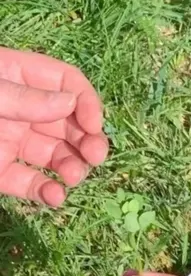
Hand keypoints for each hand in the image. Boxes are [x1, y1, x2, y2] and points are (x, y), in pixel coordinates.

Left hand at [0, 48, 108, 206]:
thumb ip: (23, 97)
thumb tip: (70, 103)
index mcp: (17, 78)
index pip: (67, 82)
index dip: (86, 102)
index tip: (93, 125)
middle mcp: (21, 111)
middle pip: (69, 123)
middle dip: (88, 140)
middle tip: (95, 156)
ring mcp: (12, 142)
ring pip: (57, 156)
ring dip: (73, 168)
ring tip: (74, 177)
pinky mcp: (0, 173)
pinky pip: (30, 184)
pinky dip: (46, 193)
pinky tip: (55, 197)